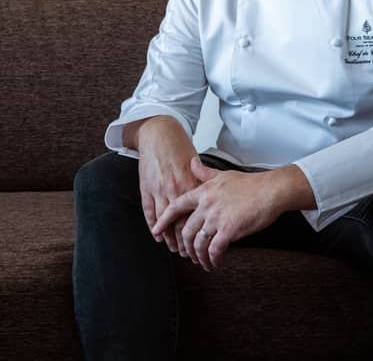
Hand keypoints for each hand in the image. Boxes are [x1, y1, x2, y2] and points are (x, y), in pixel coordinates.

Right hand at [125, 116, 202, 258]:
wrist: (157, 133)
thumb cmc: (178, 147)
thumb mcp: (195, 163)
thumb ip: (202, 181)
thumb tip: (213, 199)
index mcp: (189, 182)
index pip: (196, 214)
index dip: (199, 230)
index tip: (204, 241)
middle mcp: (174, 188)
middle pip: (180, 221)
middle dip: (185, 240)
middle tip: (190, 253)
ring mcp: (158, 190)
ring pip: (164, 221)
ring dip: (169, 237)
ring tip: (175, 249)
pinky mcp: (146, 188)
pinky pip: (149, 212)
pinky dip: (154, 225)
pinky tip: (158, 235)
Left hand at [151, 156, 282, 270]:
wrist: (270, 190)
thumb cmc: (250, 184)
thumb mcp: (223, 174)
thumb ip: (204, 172)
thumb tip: (192, 162)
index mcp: (204, 191)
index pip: (177, 206)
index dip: (164, 219)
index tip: (157, 230)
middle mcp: (207, 205)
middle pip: (185, 230)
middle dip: (184, 246)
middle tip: (188, 254)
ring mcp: (217, 217)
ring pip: (198, 243)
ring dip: (198, 256)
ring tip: (203, 262)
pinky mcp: (229, 230)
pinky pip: (214, 250)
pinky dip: (213, 259)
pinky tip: (215, 262)